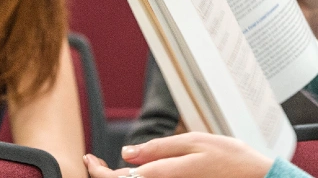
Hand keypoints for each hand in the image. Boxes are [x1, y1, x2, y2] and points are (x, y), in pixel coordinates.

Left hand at [83, 132, 272, 177]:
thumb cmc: (229, 158)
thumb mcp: (194, 142)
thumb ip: (158, 148)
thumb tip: (128, 153)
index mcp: (163, 176)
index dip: (96, 172)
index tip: (88, 159)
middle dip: (103, 177)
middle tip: (93, 162)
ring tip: (108, 169)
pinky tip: (135, 174)